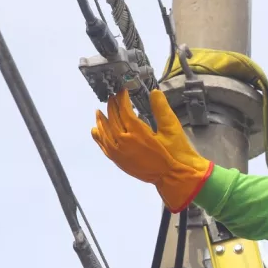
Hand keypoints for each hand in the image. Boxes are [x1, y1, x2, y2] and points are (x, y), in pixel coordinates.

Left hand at [91, 88, 213, 211]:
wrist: (169, 176)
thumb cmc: (171, 154)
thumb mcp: (170, 130)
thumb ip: (161, 110)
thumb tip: (155, 93)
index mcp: (137, 132)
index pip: (124, 110)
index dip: (122, 98)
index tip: (122, 91)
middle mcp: (124, 141)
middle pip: (112, 119)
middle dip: (111, 106)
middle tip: (112, 97)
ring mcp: (118, 152)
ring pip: (104, 132)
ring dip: (101, 120)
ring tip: (99, 111)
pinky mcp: (118, 160)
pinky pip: (104, 145)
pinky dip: (98, 136)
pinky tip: (96, 130)